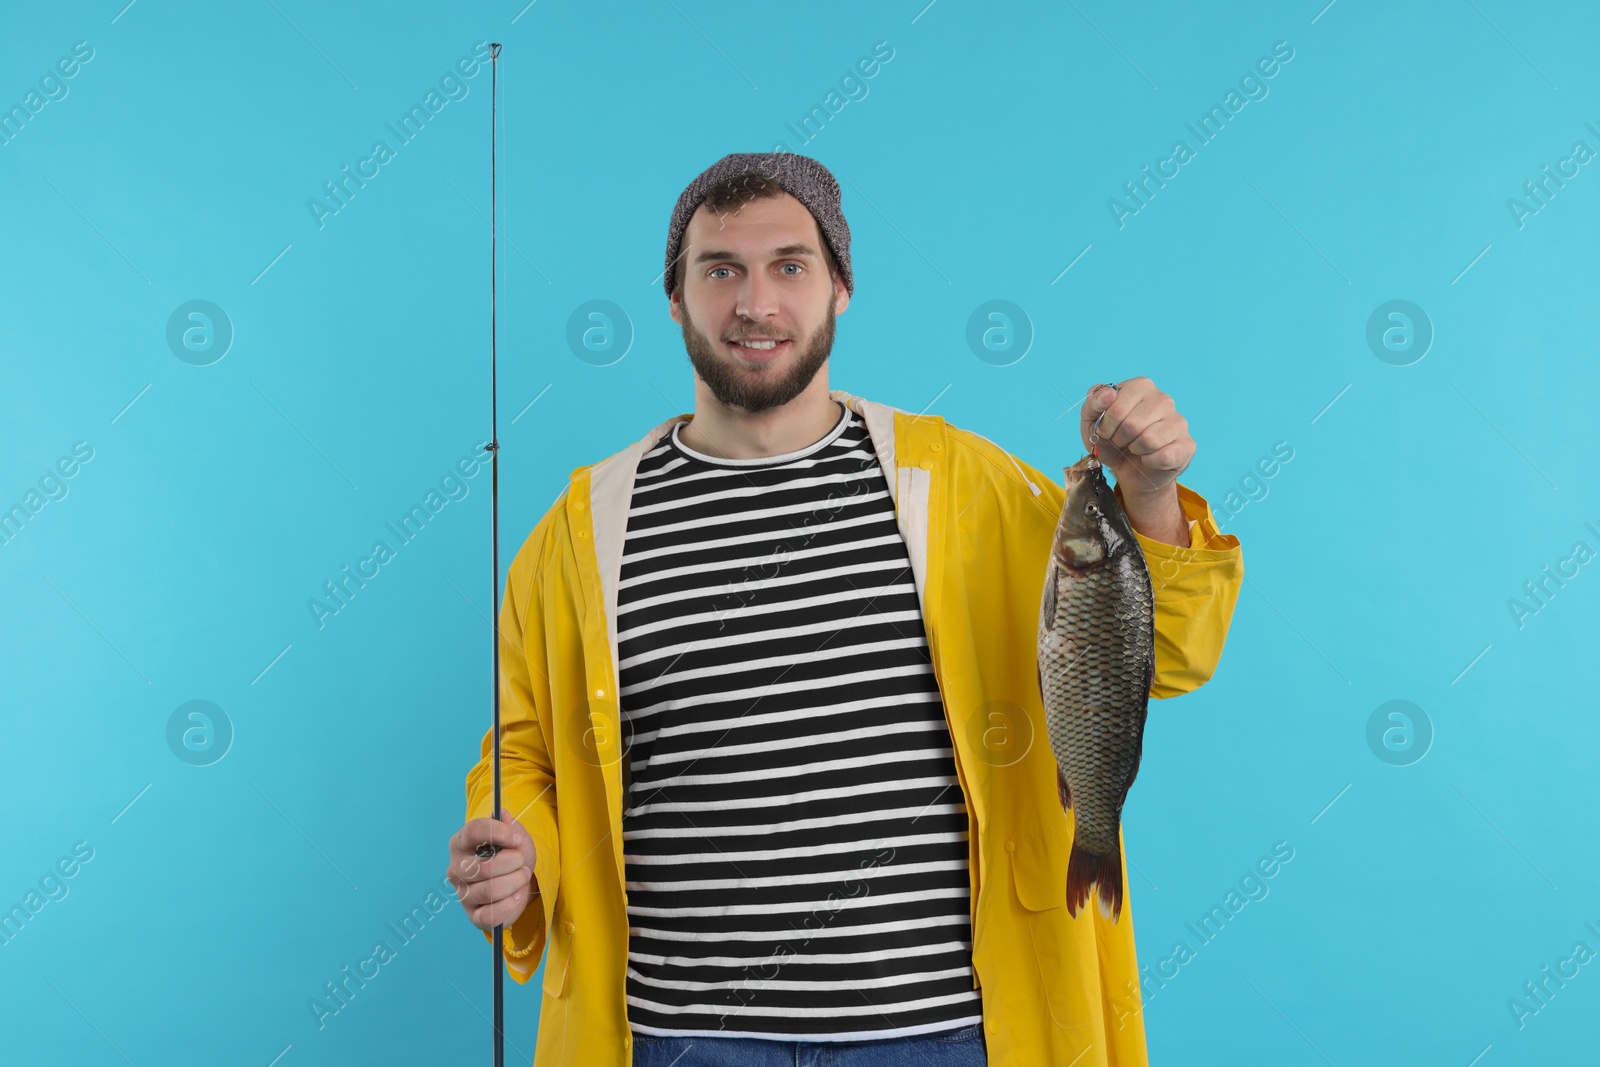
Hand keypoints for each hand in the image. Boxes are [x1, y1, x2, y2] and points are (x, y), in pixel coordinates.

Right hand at [447, 809, 535, 930]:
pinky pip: (491, 915)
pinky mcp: (473, 916)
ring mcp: (462, 894)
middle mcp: (456, 869)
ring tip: (522, 876)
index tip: (517, 839)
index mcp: (460, 843)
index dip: (499, 833)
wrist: (518, 883)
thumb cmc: (511, 856)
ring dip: (515, 882)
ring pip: (490, 890)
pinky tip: (516, 895)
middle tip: (522, 861)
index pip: (472, 831)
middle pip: (483, 867)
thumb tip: (503, 814)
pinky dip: (510, 904)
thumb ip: (510, 827)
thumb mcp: (515, 838)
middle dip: (512, 863)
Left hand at [1079, 377, 1193, 545]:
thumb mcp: (1092, 421)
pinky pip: (1162, 456)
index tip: (1107, 430)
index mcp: (1141, 386)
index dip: (1105, 426)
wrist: (1129, 470)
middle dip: (1119, 439)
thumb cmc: (1112, 440)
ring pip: (1149, 440)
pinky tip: (1149, 457)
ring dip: (1135, 450)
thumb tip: (1108, 394)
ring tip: (1135, 448)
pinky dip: (1148, 462)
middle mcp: (1164, 399)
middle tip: (1121, 441)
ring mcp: (1179, 422)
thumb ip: (1093, 402)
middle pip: (1132, 425)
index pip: (1116, 407)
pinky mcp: (1187, 444)